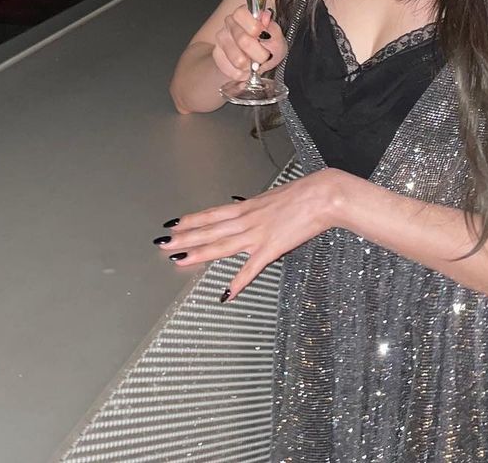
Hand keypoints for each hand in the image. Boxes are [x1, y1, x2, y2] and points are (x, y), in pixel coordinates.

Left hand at [156, 170, 341, 299]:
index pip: (213, 214)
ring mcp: (257, 234)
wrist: (324, 195)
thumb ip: (258, 206)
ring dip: (199, 253)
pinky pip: (251, 268)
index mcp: (249, 207)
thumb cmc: (304, 194)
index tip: (174, 224)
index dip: (192, 220)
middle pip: (210, 230)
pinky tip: (226, 293)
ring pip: (221, 246)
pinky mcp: (272, 248)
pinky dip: (238, 281)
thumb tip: (245, 206)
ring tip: (179, 259)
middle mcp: (247, 220)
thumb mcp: (274, 197)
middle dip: (185, 237)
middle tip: (163, 243)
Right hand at [211, 3, 286, 80]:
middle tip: (265, 56)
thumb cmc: (267, 45)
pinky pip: (232, 70)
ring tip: (255, 63)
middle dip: (259, 54)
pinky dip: (243, 73)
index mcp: (243, 13)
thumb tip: (265, 18)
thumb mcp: (276, 38)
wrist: (257, 60)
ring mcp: (221, 38)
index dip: (255, 27)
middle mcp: (229, 22)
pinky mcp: (217, 54)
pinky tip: (246, 68)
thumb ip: (273, 28)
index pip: (241, 14)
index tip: (264, 36)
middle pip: (243, 40)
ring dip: (251, 66)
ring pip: (238, 59)